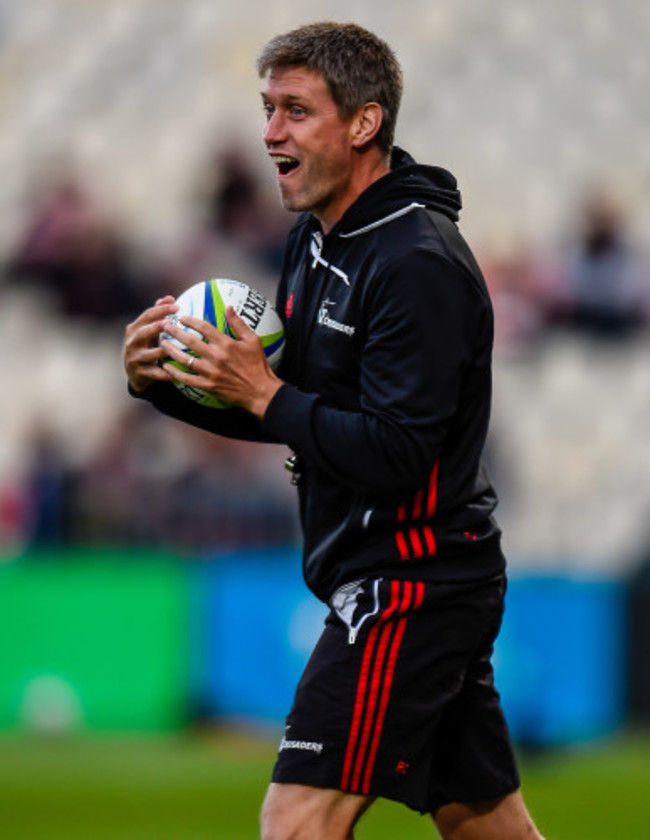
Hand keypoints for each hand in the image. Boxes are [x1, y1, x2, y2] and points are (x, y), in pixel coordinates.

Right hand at [123, 296, 178, 392]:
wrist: (135, 372)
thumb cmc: (146, 346)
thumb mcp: (149, 330)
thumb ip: (158, 314)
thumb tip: (169, 298)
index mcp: (134, 329)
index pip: (146, 316)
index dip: (160, 310)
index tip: (176, 306)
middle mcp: (132, 343)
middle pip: (142, 333)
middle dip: (155, 327)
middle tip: (169, 323)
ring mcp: (135, 358)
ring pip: (148, 354)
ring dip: (160, 352)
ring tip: (172, 349)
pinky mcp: (140, 373)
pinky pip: (153, 373)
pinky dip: (163, 373)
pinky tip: (174, 373)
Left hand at [160, 306, 282, 417]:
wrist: (260, 392)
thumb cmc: (258, 365)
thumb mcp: (253, 340)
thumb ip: (239, 324)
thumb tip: (229, 307)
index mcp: (226, 344)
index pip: (204, 328)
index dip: (191, 321)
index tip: (182, 317)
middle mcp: (215, 356)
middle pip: (190, 341)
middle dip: (175, 332)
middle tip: (164, 326)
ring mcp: (210, 372)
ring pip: (185, 359)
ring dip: (171, 351)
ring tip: (162, 344)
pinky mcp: (208, 386)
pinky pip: (187, 379)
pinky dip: (175, 373)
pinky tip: (167, 367)